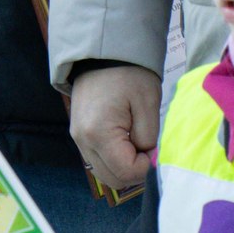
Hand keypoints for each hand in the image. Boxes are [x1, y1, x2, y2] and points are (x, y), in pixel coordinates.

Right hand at [70, 64, 161, 192]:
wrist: (103, 52)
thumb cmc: (129, 74)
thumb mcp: (148, 103)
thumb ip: (149, 138)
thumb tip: (149, 160)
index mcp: (99, 133)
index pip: (126, 172)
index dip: (146, 167)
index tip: (155, 147)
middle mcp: (83, 141)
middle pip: (113, 179)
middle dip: (135, 171)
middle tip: (149, 148)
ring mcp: (78, 139)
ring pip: (105, 173)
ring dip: (124, 166)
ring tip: (137, 142)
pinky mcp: (79, 135)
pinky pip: (98, 160)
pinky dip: (114, 159)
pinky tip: (126, 140)